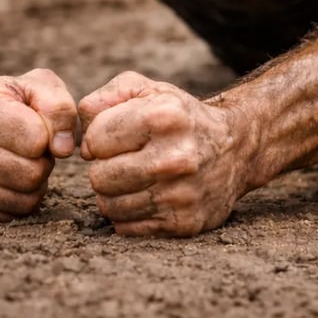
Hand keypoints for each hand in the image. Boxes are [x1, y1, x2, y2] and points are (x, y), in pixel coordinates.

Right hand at [0, 69, 76, 220]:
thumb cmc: (10, 100)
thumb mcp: (38, 85)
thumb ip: (59, 108)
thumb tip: (64, 149)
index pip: (37, 141)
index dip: (49, 134)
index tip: (39, 125)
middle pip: (31, 175)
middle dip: (44, 161)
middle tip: (35, 148)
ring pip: (23, 201)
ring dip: (35, 182)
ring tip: (23, 160)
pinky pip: (9, 215)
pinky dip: (19, 199)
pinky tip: (9, 176)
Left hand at [79, 72, 249, 236]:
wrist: (234, 148)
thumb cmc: (178, 116)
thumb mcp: (147, 90)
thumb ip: (106, 96)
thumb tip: (82, 124)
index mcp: (164, 117)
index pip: (95, 140)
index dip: (97, 138)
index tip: (114, 137)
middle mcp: (176, 157)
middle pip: (99, 178)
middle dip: (104, 168)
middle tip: (123, 160)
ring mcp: (182, 194)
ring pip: (110, 206)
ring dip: (114, 193)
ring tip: (133, 177)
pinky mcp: (185, 223)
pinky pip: (127, 227)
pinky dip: (128, 213)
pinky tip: (145, 195)